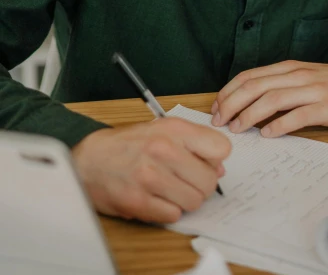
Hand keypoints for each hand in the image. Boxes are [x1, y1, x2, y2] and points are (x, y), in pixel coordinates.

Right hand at [72, 118, 230, 223]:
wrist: (88, 160)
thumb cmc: (128, 144)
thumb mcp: (162, 130)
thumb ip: (193, 143)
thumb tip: (219, 168)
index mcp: (173, 129)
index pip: (221, 148)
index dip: (215, 159)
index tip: (204, 162)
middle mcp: (163, 150)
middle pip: (209, 181)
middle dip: (202, 184)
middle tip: (186, 180)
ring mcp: (150, 177)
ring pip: (194, 201)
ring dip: (185, 199)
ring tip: (170, 189)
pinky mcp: (138, 201)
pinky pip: (173, 215)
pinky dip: (168, 211)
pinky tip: (156, 198)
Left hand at [211, 61, 327, 136]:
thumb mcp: (304, 79)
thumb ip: (280, 87)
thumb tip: (248, 104)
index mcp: (289, 68)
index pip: (250, 76)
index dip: (229, 92)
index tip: (215, 108)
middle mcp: (298, 75)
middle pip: (256, 86)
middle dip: (232, 104)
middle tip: (219, 122)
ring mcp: (313, 90)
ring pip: (273, 99)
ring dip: (250, 114)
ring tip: (238, 129)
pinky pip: (299, 115)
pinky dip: (280, 124)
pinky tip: (268, 134)